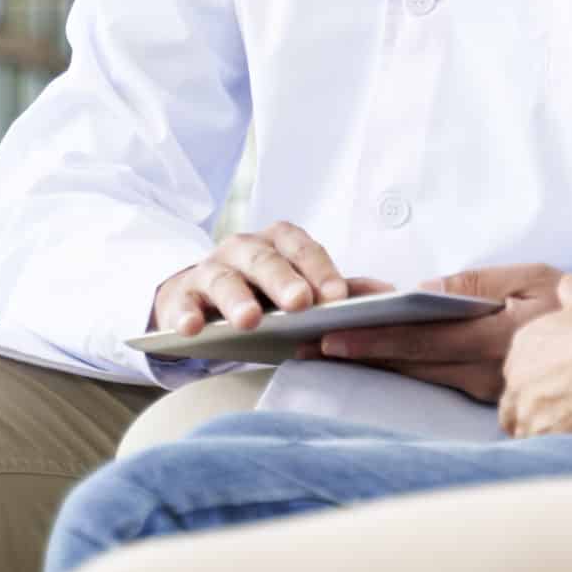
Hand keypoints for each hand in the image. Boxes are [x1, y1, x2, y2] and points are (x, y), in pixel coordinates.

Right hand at [150, 222, 370, 335]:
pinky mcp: (180, 296)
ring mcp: (209, 269)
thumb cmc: (264, 293)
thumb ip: (341, 289)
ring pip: (223, 278)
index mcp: (279, 243)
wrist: (203, 298)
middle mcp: (244, 248)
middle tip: (300, 304)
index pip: (304, 249)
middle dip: (283, 281)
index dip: (321, 271)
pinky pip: (181, 303)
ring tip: (248, 321)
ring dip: (236, 299)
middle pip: (265, 260)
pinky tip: (192, 328)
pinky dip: (186, 314)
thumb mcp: (301, 287)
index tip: (338, 298)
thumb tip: (392, 293)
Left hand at [311, 262, 567, 402]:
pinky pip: (456, 393)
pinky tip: (400, 367)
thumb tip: (430, 289)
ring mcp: (498, 400)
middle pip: (414, 366)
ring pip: (430, 381)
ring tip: (340, 353)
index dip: (372, 339)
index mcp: (494, 338)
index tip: (331, 337)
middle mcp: (489, 376)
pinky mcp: (508, 416)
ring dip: (387, 367)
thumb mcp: (538, 279)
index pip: (419, 340)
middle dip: (363, 355)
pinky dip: (425, 377)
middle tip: (313, 348)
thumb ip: (479, 285)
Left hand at [498, 273, 571, 438]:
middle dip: (537, 410)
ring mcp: (530, 413)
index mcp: (527, 343)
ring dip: (548, 433)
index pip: (519, 370)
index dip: (541, 380)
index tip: (562, 385)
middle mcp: (520, 378)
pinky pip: (548, 453)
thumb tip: (569, 289)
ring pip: (528, 432)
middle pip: (516, 405)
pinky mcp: (549, 442)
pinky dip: (563, 451)